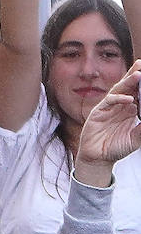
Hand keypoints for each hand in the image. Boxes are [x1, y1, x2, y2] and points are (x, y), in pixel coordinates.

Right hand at [76, 62, 140, 182]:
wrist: (99, 159)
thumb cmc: (116, 148)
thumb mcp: (136, 139)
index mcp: (131, 109)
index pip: (139, 92)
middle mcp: (120, 106)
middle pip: (129, 87)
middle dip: (136, 75)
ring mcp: (109, 108)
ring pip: (119, 90)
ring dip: (128, 82)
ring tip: (138, 74)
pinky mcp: (98, 112)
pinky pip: (108, 101)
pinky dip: (118, 99)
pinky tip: (129, 99)